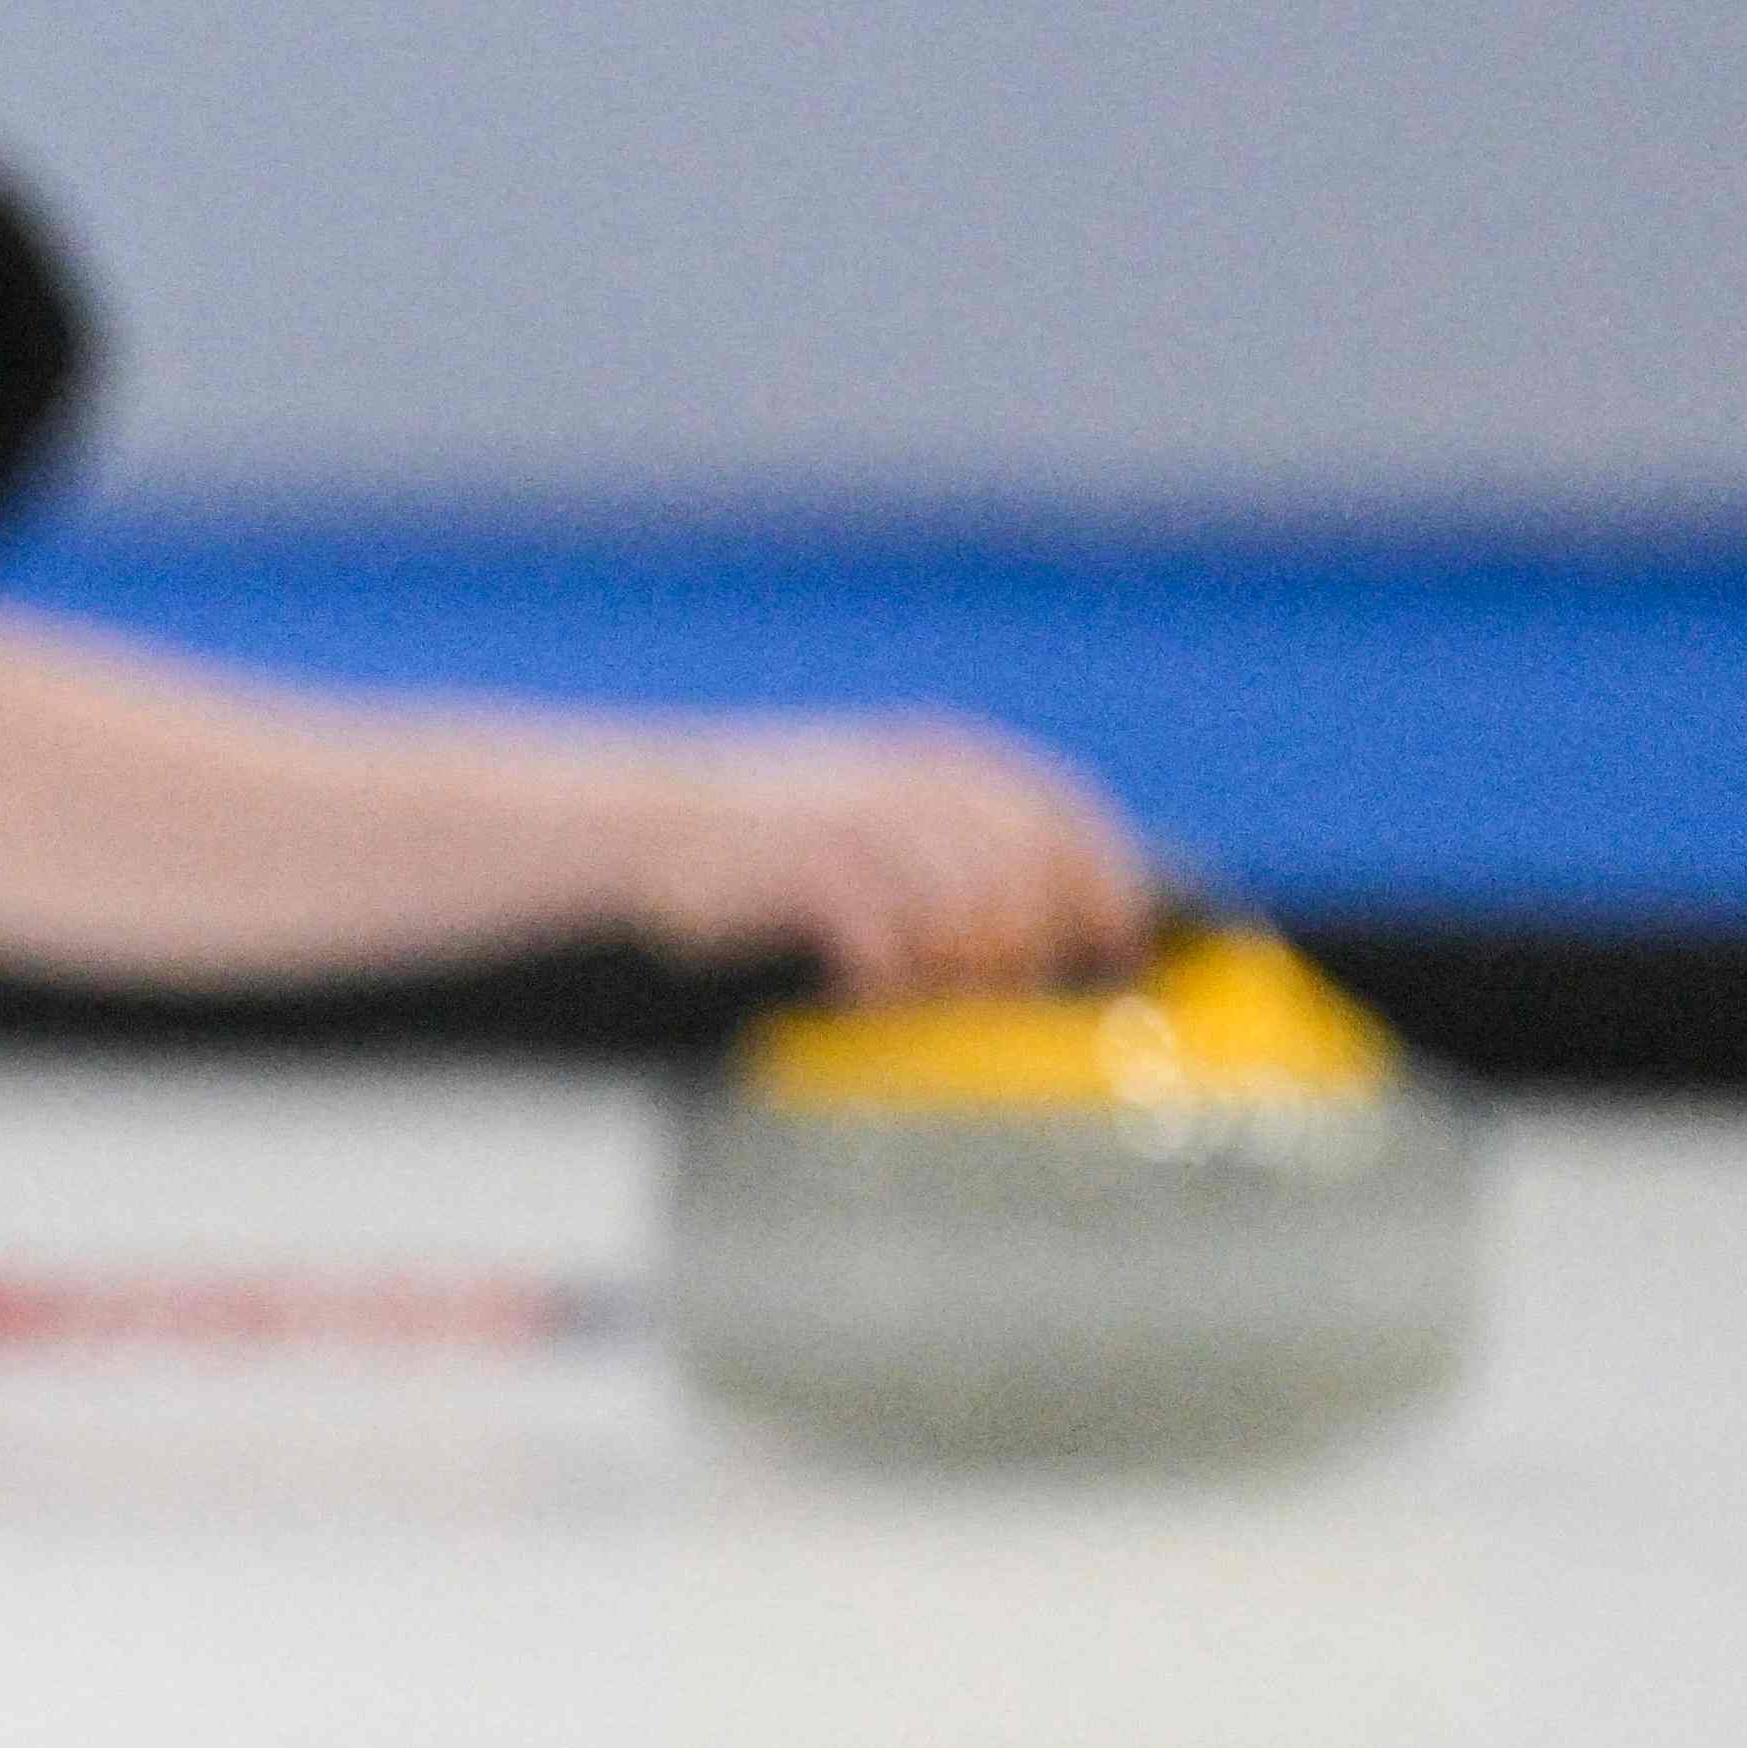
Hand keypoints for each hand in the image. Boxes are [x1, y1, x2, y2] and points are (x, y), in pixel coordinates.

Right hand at [619, 718, 1149, 996]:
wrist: (629, 822)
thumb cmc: (750, 842)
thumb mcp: (857, 808)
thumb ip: (943, 838)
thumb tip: (1039, 914)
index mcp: (930, 755)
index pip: (1060, 808)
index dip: (1105, 875)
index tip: (1117, 938)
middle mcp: (908, 779)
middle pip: (1029, 865)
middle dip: (1041, 935)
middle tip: (1016, 987)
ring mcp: (860, 820)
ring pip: (973, 906)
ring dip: (971, 964)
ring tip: (935, 993)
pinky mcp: (810, 868)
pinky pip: (892, 936)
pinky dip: (893, 976)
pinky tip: (867, 990)